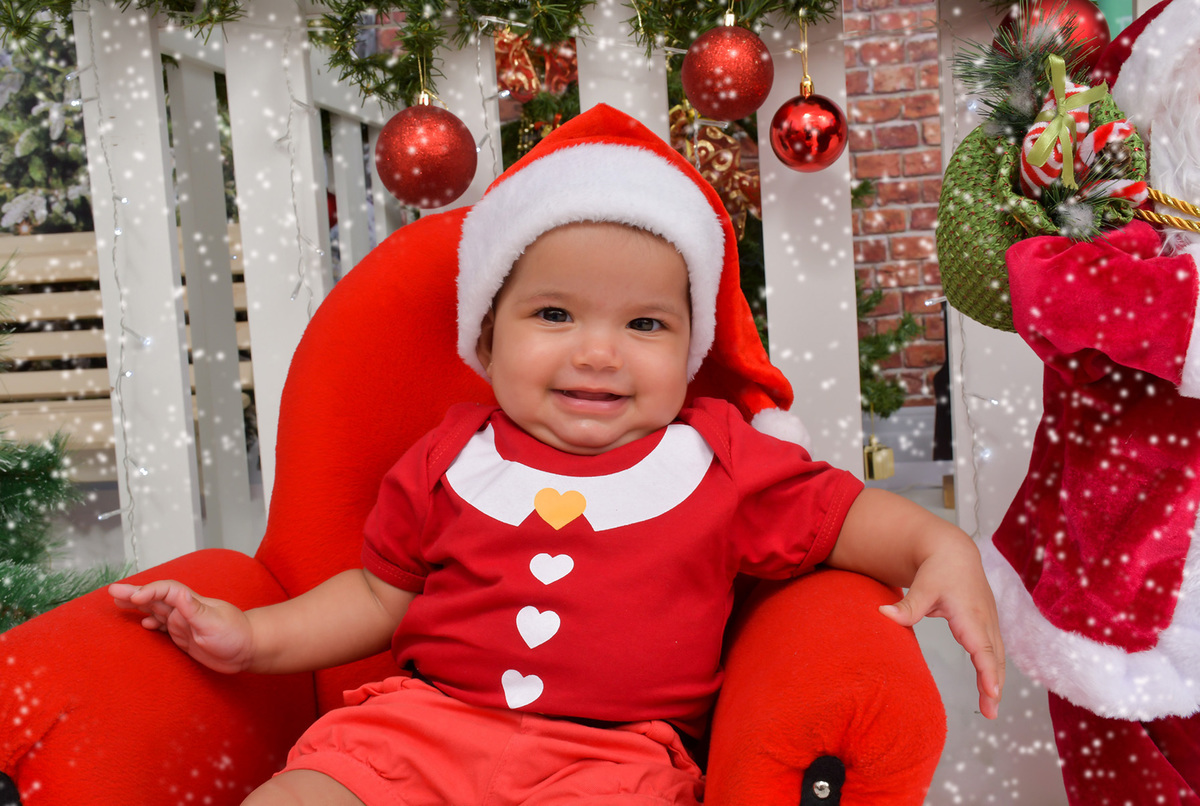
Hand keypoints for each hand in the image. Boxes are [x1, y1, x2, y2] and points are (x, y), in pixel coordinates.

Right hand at [110, 580, 254, 673]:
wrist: (249, 649)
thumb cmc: (236, 635)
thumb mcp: (214, 622)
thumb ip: (194, 609)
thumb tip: (176, 594)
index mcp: (192, 603)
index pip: (166, 590)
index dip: (149, 591)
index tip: (134, 598)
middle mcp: (185, 610)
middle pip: (156, 598)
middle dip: (134, 594)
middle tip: (112, 591)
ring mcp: (184, 623)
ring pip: (156, 611)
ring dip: (138, 606)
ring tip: (119, 602)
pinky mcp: (185, 637)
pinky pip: (164, 628)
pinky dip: (152, 624)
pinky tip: (143, 624)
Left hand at [879, 540, 1005, 719]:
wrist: (954, 552)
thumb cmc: (938, 569)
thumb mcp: (923, 586)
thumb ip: (907, 606)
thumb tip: (882, 613)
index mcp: (970, 615)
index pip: (982, 648)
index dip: (988, 671)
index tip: (991, 692)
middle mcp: (985, 621)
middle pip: (994, 659)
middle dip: (994, 686)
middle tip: (990, 714)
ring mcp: (989, 623)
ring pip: (997, 657)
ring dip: (995, 681)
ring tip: (990, 709)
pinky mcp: (987, 624)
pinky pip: (993, 651)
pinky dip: (993, 670)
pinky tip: (988, 688)